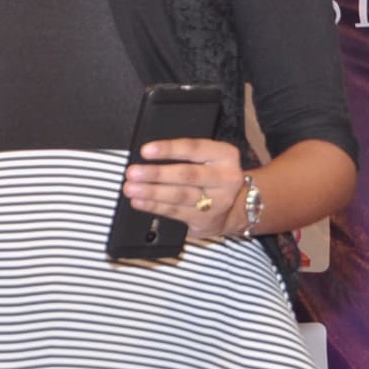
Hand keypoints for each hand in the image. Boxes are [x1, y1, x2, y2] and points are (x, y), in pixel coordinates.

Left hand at [122, 138, 245, 238]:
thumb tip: (149, 154)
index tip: (146, 150)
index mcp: (225, 155)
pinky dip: (154, 206)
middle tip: (133, 172)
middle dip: (156, 173)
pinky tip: (140, 202)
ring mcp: (217, 201)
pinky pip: (175, 212)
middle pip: (187, 174)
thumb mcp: (209, 157)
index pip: (194, 148)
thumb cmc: (213, 176)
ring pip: (179, 195)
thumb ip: (185, 154)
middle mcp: (225, 178)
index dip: (169, 149)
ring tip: (131, 188)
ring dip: (151, 192)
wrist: (236, 208)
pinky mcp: (206, 219)